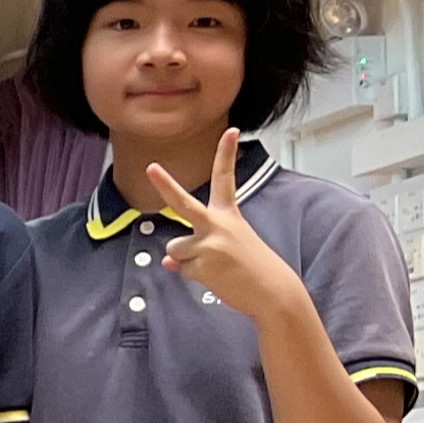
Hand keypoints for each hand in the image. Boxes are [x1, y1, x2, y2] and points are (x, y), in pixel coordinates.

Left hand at [147, 130, 313, 329]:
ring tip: (214, 266)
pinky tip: (216, 278)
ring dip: (186, 260)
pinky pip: (181, 269)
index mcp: (229, 215)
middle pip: (183, 203)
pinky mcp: (202, 266)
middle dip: (165, 185)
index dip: (226, 154)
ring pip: (175, 248)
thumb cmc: (253, 267)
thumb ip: (197, 248)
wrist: (272, 292)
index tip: (232, 130)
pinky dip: (192, 276)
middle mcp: (217, 225)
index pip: (226, 179)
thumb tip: (167, 261)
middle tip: (151, 167)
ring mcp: (208, 245)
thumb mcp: (229, 248)